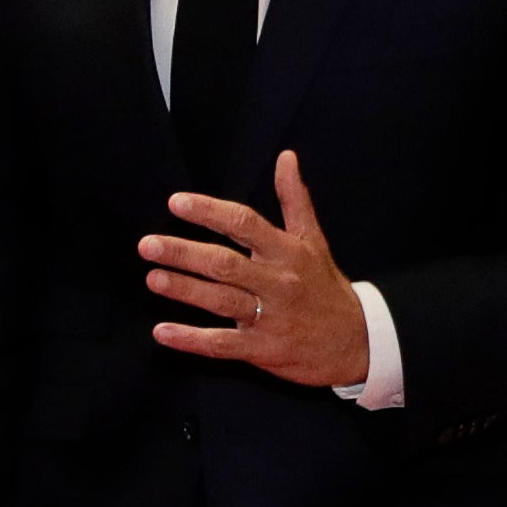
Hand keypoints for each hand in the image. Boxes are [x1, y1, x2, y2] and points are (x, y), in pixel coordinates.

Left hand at [142, 151, 369, 388]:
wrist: (358, 342)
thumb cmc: (327, 287)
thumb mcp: (314, 241)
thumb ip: (295, 199)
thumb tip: (285, 156)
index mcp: (287, 252)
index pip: (244, 224)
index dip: (209, 212)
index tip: (177, 203)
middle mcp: (278, 282)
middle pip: (225, 264)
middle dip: (184, 253)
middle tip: (148, 245)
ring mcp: (271, 318)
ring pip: (221, 301)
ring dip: (184, 290)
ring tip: (153, 278)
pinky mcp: (264, 350)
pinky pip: (223, 344)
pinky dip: (191, 340)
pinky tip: (162, 332)